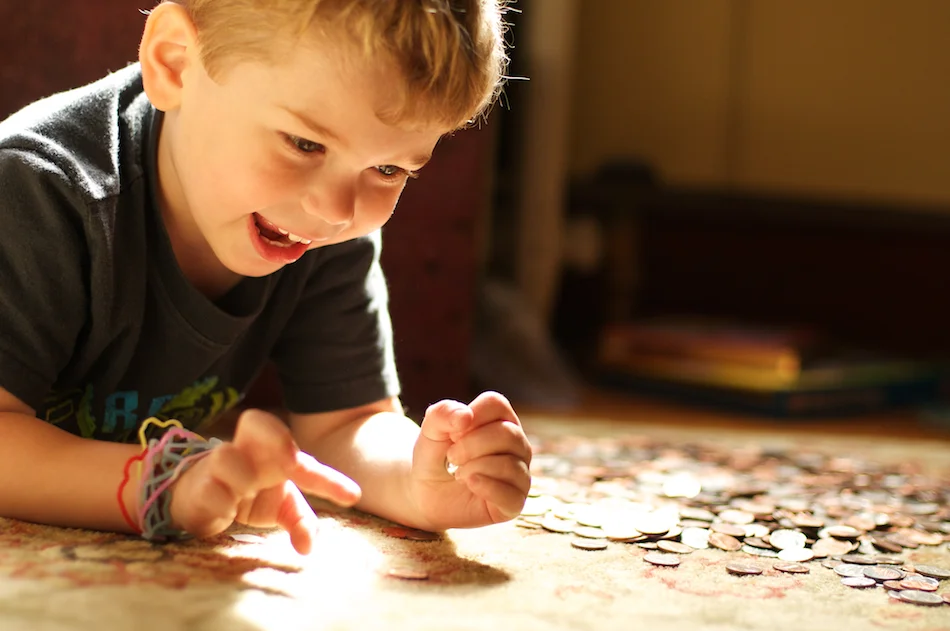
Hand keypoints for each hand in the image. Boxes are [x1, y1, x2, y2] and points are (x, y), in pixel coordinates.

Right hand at [168, 409, 360, 553]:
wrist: (197, 497)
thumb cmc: (247, 494)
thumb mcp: (280, 507)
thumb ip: (300, 521)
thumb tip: (308, 547)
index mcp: (274, 453)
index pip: (305, 459)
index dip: (330, 479)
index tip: (353, 497)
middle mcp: (247, 452)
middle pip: (255, 421)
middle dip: (275, 437)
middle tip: (292, 462)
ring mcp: (219, 466)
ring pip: (226, 455)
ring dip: (242, 476)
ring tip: (245, 494)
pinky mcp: (197, 486)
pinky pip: (207, 487)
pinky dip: (220, 500)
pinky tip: (226, 511)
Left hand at [409, 392, 531, 529]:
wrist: (426, 494)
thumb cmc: (435, 458)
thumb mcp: (431, 431)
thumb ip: (443, 414)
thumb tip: (466, 416)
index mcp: (500, 420)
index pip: (497, 404)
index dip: (472, 416)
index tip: (453, 432)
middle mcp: (517, 445)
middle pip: (508, 434)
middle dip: (471, 445)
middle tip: (452, 457)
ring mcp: (519, 474)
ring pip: (510, 464)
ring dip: (474, 467)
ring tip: (459, 474)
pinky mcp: (514, 503)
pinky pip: (511, 495)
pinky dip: (486, 487)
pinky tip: (470, 484)